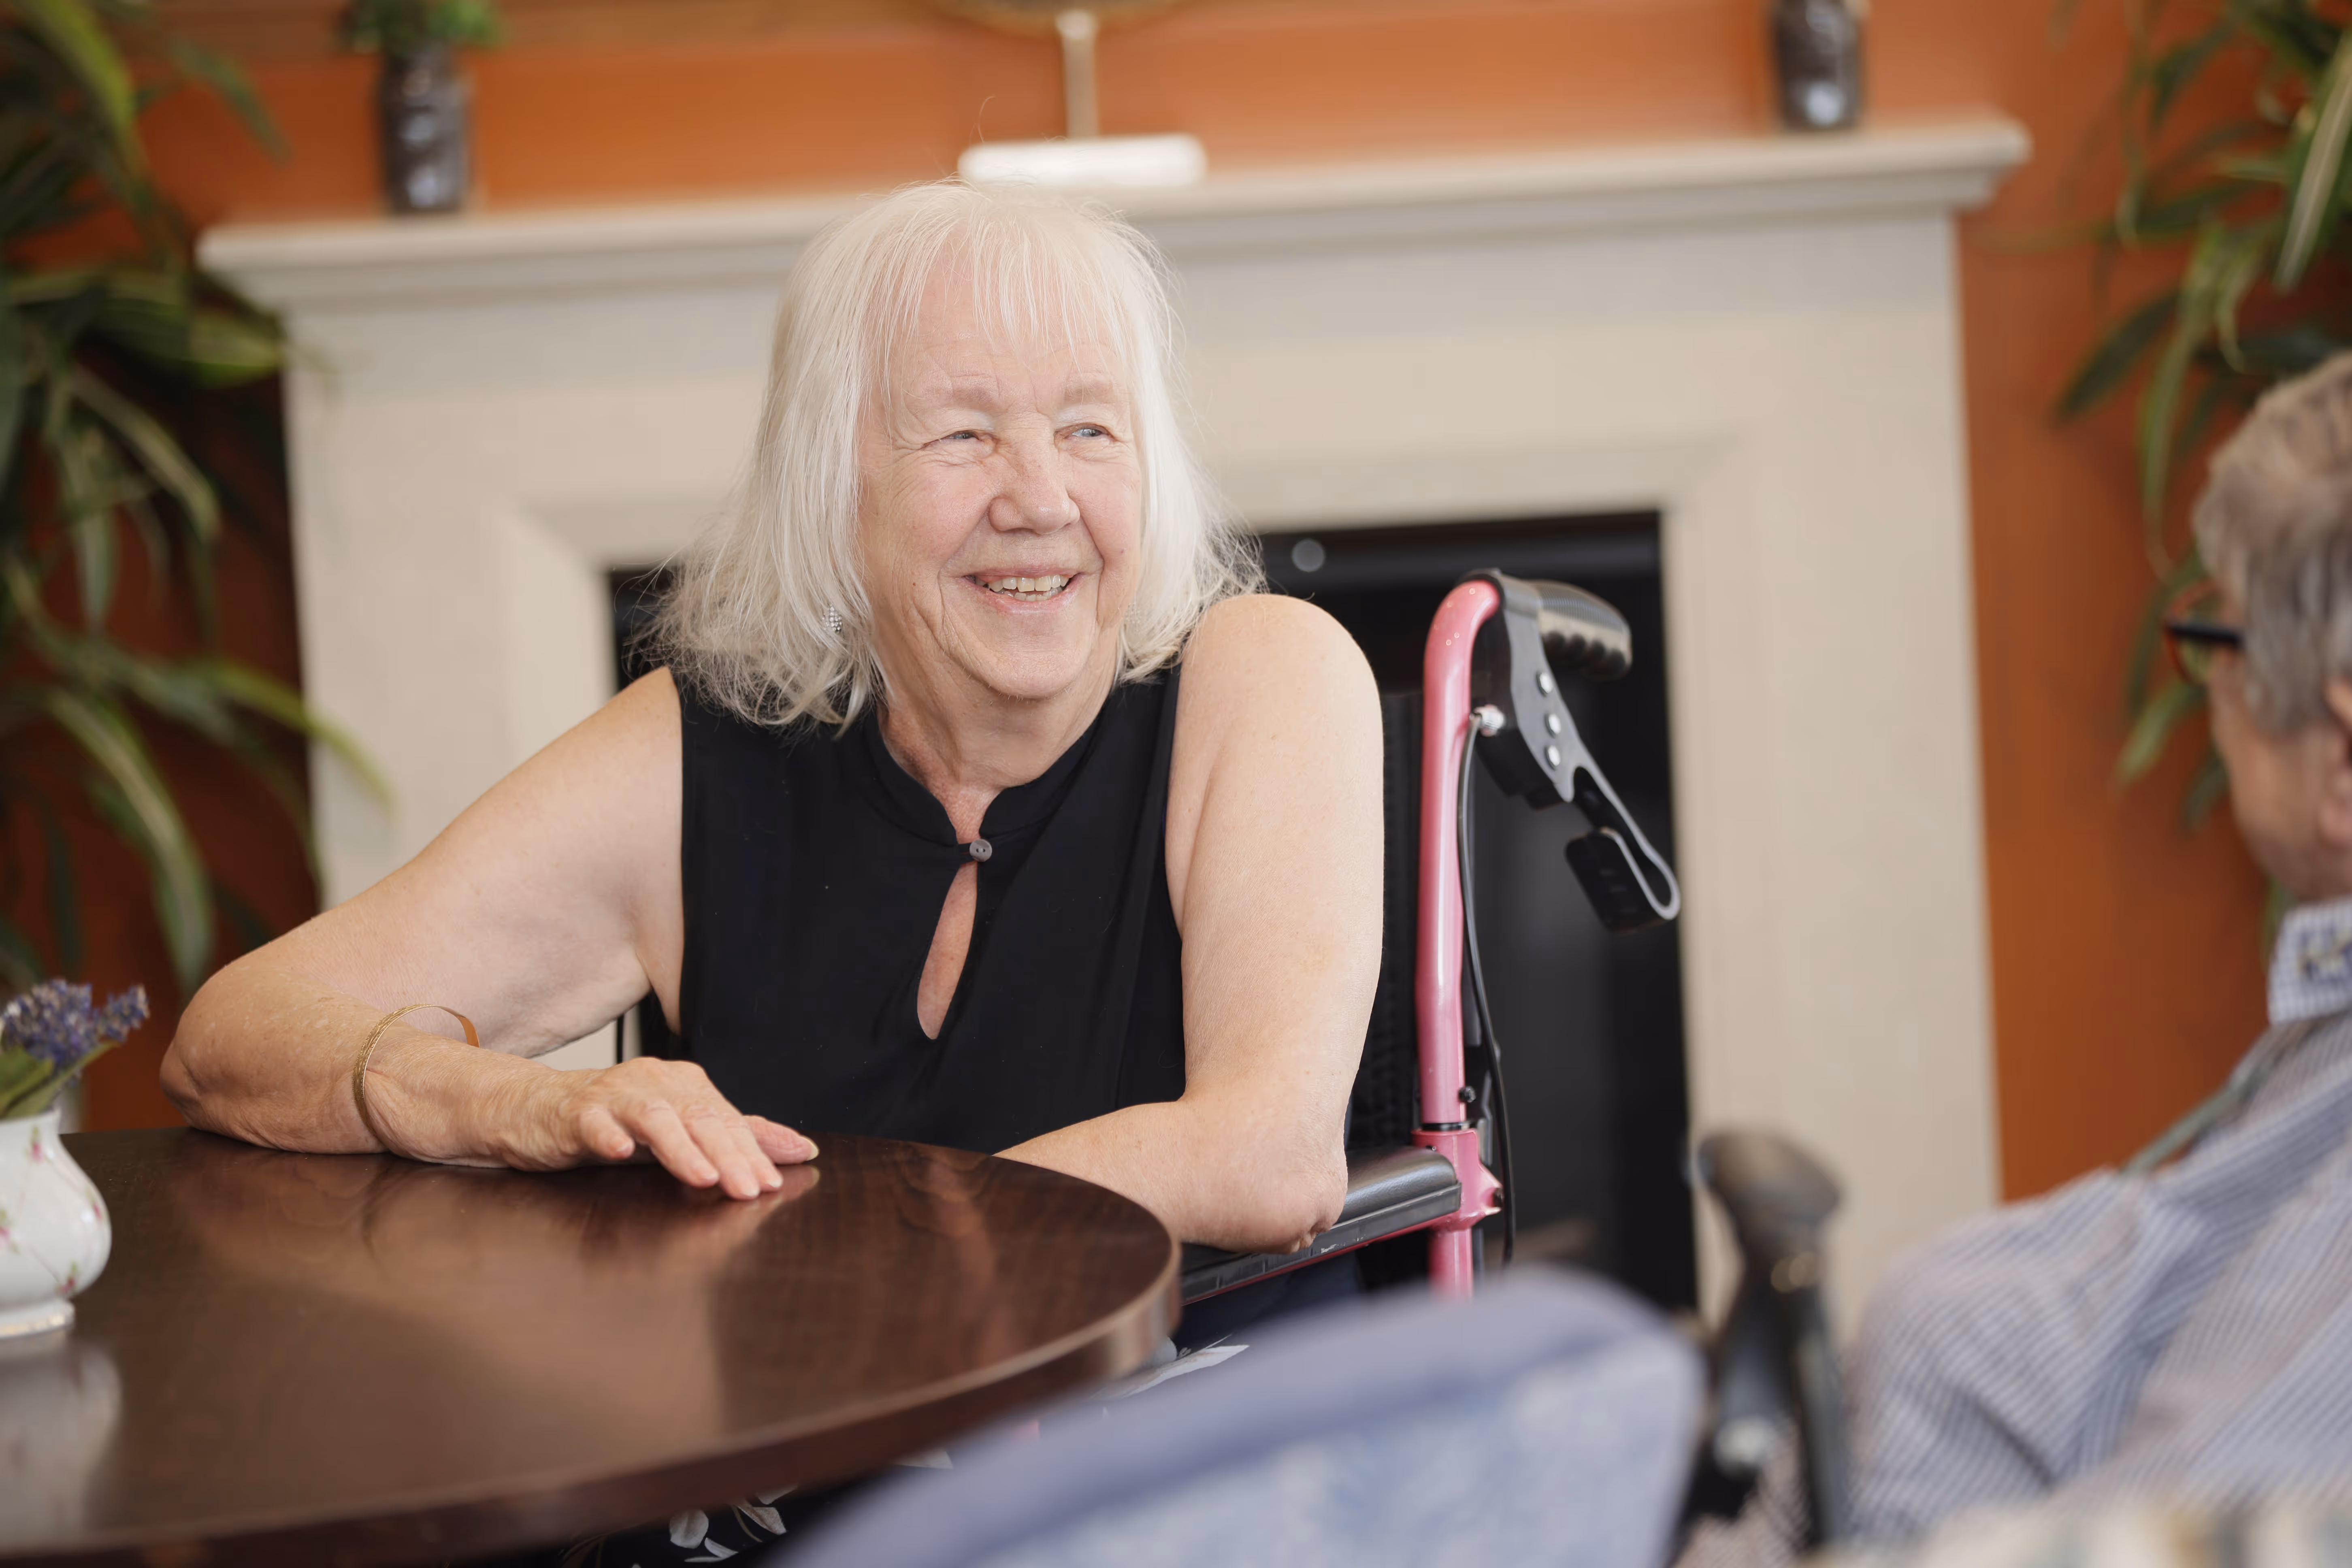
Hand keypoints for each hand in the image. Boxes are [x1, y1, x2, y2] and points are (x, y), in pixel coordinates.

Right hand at [505, 1057, 817, 1198]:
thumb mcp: (680, 1131)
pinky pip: (594, 1122)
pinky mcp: (577, 1113)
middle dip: (728, 1155)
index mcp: (685, 1085)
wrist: (537, 1108)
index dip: (753, 1150)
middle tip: (750, 1189)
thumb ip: (737, 1139)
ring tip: (704, 1176)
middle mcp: (656, 1082)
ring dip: (680, 1148)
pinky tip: (620, 1151)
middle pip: (700, 1117)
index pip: (728, 1119)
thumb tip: (801, 1148)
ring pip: (655, 1117)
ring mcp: (615, 1094)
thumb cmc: (616, 1123)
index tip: (774, 1182)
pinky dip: (609, 1135)